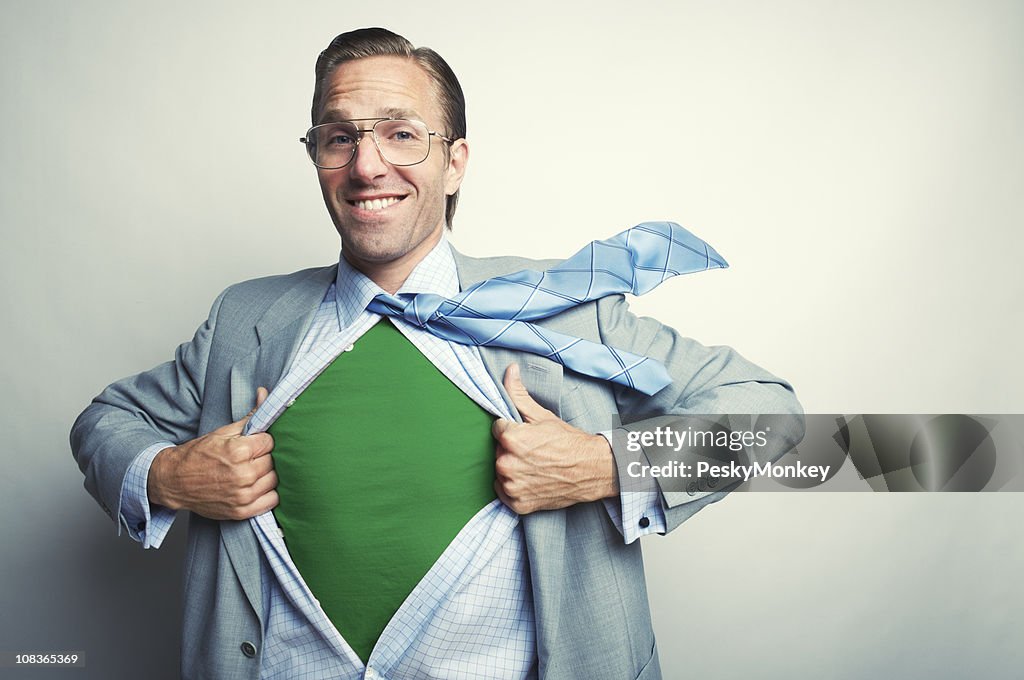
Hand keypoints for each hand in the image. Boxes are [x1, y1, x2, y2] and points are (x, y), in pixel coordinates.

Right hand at [148, 387, 277, 519]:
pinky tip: (257, 487)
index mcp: (238, 451)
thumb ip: (250, 415)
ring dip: (266, 475)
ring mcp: (242, 495)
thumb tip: (266, 393)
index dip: (262, 441)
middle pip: (273, 461)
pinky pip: (271, 501)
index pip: (270, 442)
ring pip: (274, 480)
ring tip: (252, 471)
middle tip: (250, 458)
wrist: (174, 481)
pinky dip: (268, 494)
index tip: (253, 444)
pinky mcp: (242, 511)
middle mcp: (243, 474)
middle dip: (264, 457)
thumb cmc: (198, 455)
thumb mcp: (223, 432)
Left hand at [492, 364, 617, 513]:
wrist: (592, 469)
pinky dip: (516, 488)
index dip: (512, 430)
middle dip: (511, 450)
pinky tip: (532, 480)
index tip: (528, 435)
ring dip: (513, 469)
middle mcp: (507, 464)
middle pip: (498, 451)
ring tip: (535, 466)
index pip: (497, 429)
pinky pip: (505, 493)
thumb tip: (509, 370)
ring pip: (501, 472)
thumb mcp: (542, 415)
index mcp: (510, 439)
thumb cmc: (568, 441)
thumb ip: (518, 393)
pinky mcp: (518, 504)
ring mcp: (513, 487)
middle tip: (534, 451)